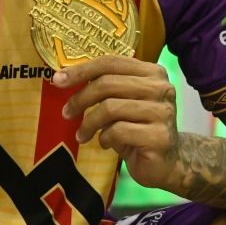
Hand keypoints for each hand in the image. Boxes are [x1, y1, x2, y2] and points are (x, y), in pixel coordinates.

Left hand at [56, 55, 181, 189]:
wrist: (167, 162)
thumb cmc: (138, 129)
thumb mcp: (122, 103)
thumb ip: (106, 88)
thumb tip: (66, 78)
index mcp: (152, 73)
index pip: (111, 62)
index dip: (81, 70)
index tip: (57, 80)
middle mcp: (161, 88)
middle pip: (108, 83)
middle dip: (81, 99)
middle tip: (67, 113)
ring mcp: (163, 112)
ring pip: (111, 108)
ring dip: (89, 123)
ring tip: (82, 135)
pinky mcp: (159, 136)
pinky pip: (119, 131)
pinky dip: (105, 138)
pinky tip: (105, 144)